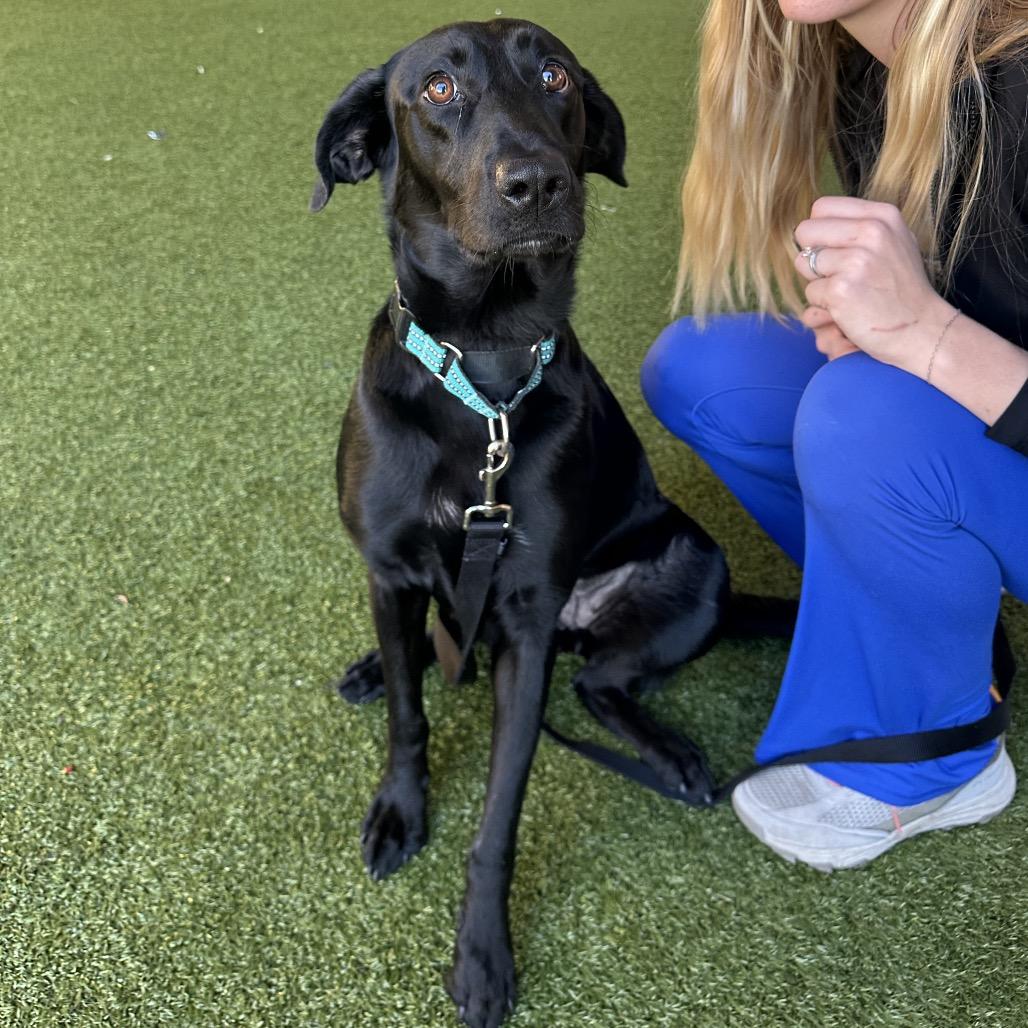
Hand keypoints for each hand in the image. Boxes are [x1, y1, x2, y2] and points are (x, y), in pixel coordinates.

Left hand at [793, 196, 952, 374]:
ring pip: (803, 263)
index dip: (819, 231)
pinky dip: (822, 305)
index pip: (821, 207)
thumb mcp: (893, 242)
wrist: (921, 329)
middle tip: (837, 273)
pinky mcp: (840, 291)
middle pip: (805, 231)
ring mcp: (855, 262)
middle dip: (812, 255)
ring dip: (817, 281)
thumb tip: (813, 223)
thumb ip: (858, 227)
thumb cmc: (901, 288)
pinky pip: (810, 293)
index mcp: (882, 215)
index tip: (835, 249)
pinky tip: (847, 308)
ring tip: (848, 291)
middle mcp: (871, 232)